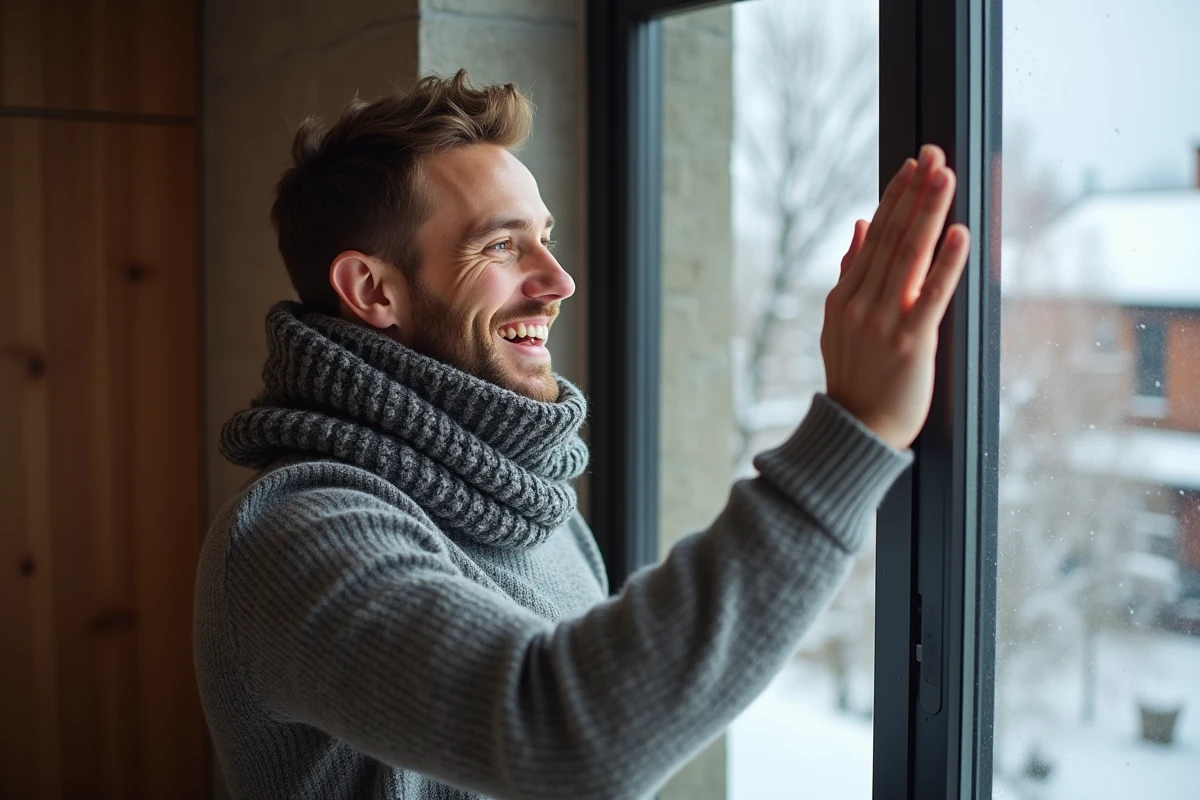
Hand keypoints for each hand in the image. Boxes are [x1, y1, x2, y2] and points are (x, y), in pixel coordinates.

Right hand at [820, 144, 969, 449]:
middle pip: (892, 237)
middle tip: (934, 154)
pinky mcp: (910, 343)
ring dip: (929, 213)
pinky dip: (946, 262)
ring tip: (945, 177)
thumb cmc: (855, 378)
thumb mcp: (838, 323)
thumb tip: (860, 226)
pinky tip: (958, 234)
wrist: (857, 430)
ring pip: (910, 256)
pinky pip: (931, 294)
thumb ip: (851, 274)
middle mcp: (861, 303)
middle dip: (915, 193)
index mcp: (843, 296)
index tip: (913, 164)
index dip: (895, 197)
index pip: (874, 236)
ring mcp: (883, 322)